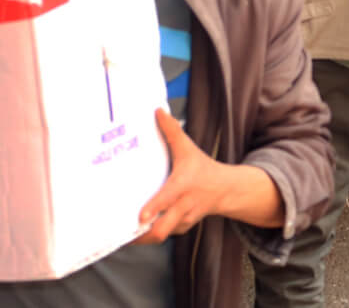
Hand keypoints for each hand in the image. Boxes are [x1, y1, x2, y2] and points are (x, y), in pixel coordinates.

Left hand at [132, 109, 232, 242]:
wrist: (225, 190)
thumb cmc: (202, 168)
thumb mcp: (188, 148)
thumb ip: (172, 131)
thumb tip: (157, 110)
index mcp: (183, 185)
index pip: (168, 199)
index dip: (154, 208)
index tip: (140, 216)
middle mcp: (183, 206)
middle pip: (164, 229)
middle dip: (145, 234)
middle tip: (124, 233)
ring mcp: (183, 220)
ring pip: (163, 235)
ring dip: (144, 237)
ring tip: (123, 237)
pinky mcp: (182, 228)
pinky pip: (165, 235)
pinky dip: (151, 236)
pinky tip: (135, 233)